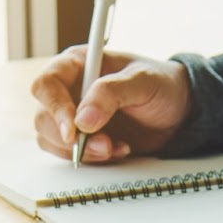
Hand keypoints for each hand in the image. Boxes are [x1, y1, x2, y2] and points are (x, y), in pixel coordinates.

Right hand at [31, 47, 191, 162]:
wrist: (178, 112)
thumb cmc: (162, 85)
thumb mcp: (144, 81)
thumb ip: (112, 93)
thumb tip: (83, 120)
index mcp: (78, 64)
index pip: (47, 84)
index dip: (55, 108)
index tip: (74, 130)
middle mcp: (69, 89)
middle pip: (44, 116)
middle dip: (71, 137)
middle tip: (104, 145)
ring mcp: (72, 116)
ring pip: (51, 139)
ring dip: (81, 151)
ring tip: (115, 147)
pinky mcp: (81, 138)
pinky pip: (67, 153)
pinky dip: (90, 159)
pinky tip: (117, 150)